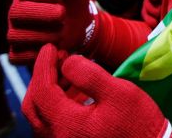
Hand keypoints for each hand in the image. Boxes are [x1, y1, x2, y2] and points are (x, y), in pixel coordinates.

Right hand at [7, 0, 99, 63]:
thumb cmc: (73, 5)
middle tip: (63, 14)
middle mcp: (16, 12)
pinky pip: (18, 56)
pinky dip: (36, 55)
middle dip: (41, 14)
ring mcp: (14, 32)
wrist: (78, 30)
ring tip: (62, 34)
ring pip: (17, 36)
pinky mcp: (18, 52)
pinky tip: (55, 50)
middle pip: (17, 13)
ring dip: (43, 36)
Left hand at [23, 44, 170, 137]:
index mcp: (66, 125)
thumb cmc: (138, 123)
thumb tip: (67, 62)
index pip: (42, 91)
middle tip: (55, 56)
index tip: (50, 46)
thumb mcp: (118, 92)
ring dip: (49, 89)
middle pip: (33, 106)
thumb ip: (89, 75)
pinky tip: (73, 88)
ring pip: (41, 115)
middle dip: (41, 78)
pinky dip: (57, 102)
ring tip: (65, 67)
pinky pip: (53, 123)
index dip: (43, 66)